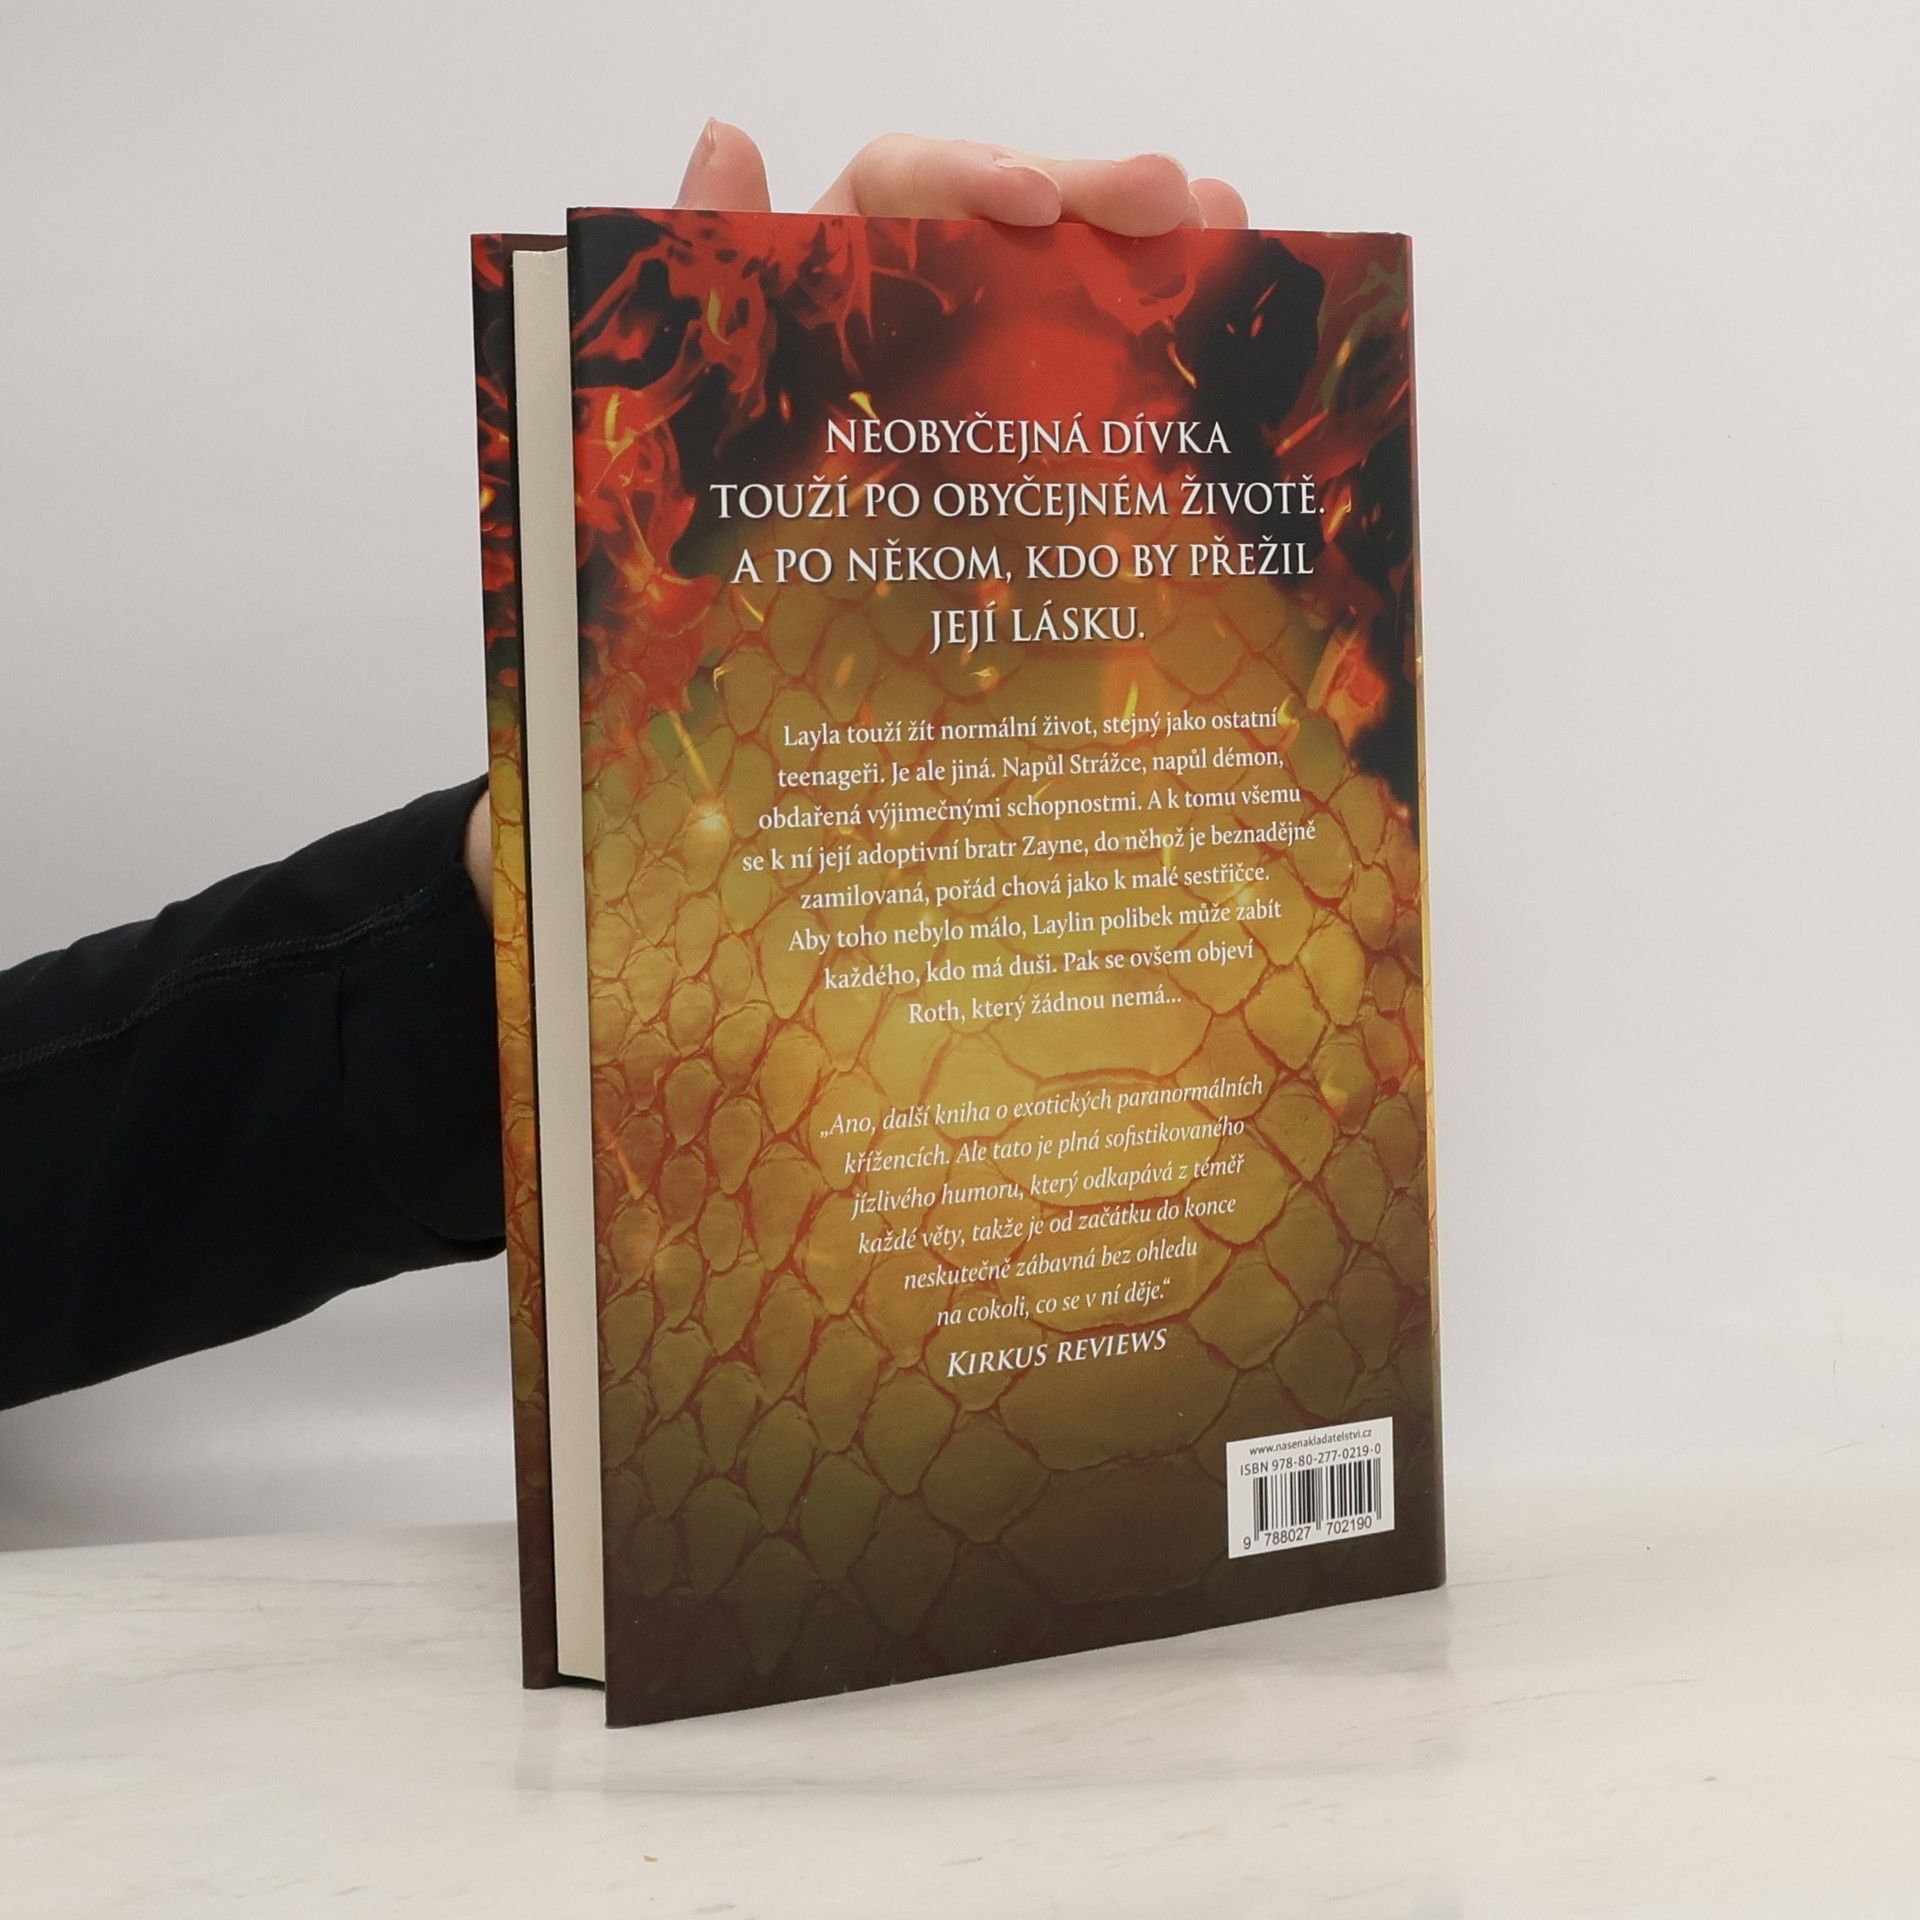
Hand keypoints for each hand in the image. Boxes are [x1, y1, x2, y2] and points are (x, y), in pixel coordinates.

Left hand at [464, 128, 1248, 913]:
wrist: (663, 717)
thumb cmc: (642, 580)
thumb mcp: (660, 437)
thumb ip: (691, 297)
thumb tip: (727, 131)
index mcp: (802, 302)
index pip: (893, 194)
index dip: (971, 178)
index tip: (1039, 213)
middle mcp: (885, 331)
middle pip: (1000, 226)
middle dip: (1096, 199)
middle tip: (1192, 207)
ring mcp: (949, 405)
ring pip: (1055, 307)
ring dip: (1144, 263)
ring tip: (1233, 239)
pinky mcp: (989, 485)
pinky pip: (1070, 420)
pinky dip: (1139, 384)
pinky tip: (1216, 354)